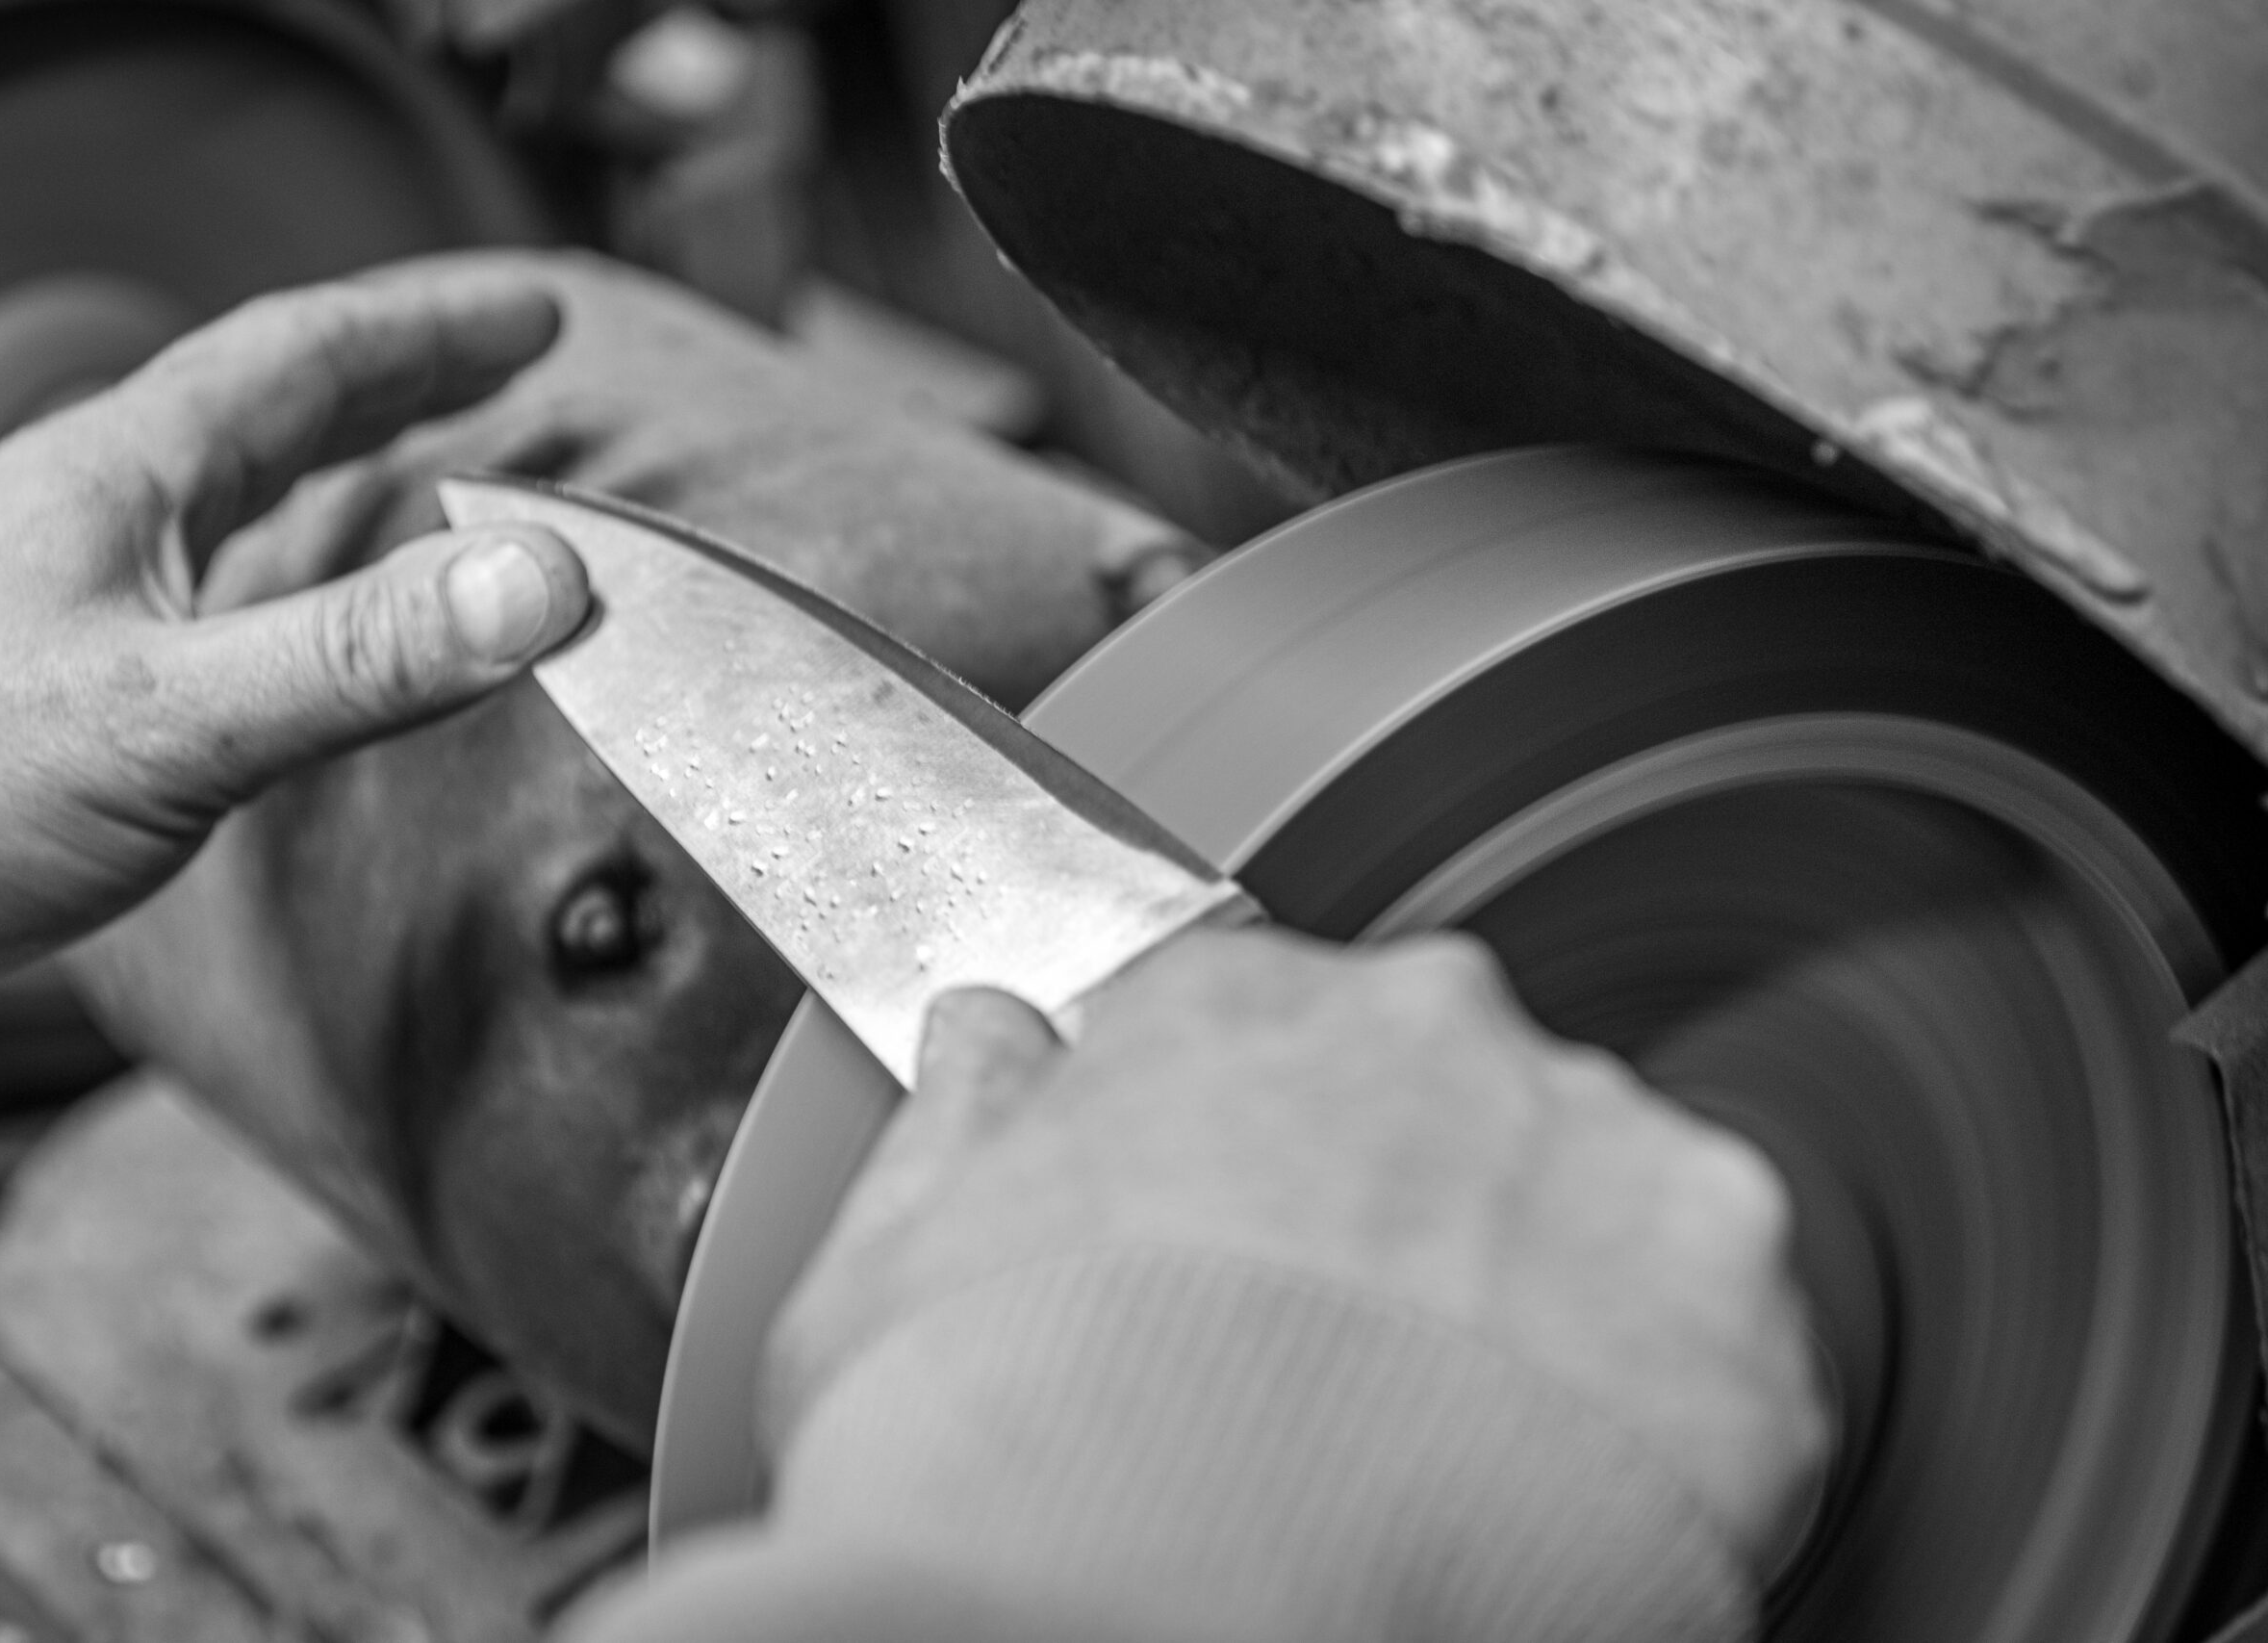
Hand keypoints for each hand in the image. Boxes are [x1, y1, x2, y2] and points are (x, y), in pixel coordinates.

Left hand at [0, 262, 590, 994]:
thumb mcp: (177, 717)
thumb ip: (364, 651)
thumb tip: (536, 580)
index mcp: (120, 479)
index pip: (302, 354)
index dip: (430, 327)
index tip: (532, 315)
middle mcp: (92, 509)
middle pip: (270, 400)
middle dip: (400, 371)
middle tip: (505, 358)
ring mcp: (67, 583)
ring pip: (230, 477)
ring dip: (338, 449)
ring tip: (420, 449)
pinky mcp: (56, 667)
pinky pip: (201, 564)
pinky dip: (282, 546)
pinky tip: (290, 594)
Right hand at [769, 927, 1831, 1575]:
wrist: (1147, 1613)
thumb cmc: (1001, 1450)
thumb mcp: (888, 1266)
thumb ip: (964, 1120)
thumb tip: (983, 1030)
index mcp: (1236, 1000)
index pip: (1284, 1037)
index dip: (1270, 1163)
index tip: (1258, 1254)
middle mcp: (1432, 1027)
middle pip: (1458, 1112)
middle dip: (1423, 1226)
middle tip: (1352, 1385)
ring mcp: (1594, 1149)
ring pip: (1604, 1211)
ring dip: (1553, 1312)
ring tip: (1459, 1465)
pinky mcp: (1736, 1299)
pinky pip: (1727, 1348)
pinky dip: (1670, 1427)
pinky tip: (1560, 1505)